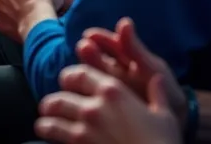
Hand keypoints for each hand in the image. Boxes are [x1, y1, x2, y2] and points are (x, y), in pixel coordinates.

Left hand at [35, 65, 180, 143]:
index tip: (69, 83)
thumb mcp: (165, 115)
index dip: (70, 77)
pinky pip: (51, 132)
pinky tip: (48, 133)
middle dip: (54, 100)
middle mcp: (94, 105)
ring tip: (45, 121)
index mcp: (113, 91)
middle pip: (60, 94)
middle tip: (53, 106)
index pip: (79, 73)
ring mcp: (83, 126)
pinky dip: (47, 131)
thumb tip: (158, 80)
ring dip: (46, 116)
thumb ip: (158, 93)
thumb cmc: (161, 142)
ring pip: (50, 113)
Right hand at [74, 18, 184, 122]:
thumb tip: (124, 21)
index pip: (112, 46)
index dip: (100, 39)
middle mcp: (115, 74)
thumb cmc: (166, 90)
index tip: (90, 35)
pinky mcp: (107, 107)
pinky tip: (79, 90)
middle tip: (84, 47)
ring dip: (86, 71)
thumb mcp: (152, 68)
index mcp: (128, 60)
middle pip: (98, 61)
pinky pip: (93, 97)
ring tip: (80, 67)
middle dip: (90, 54)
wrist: (175, 120)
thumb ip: (136, 49)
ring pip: (93, 78)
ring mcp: (111, 91)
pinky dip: (84, 92)